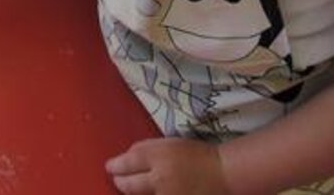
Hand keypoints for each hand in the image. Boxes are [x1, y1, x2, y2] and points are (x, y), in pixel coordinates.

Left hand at [106, 138, 229, 194]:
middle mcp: (159, 178)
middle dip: (120, 181)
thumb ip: (146, 149)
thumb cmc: (197, 155)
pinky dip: (150, 194)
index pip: (127, 162)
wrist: (223, 174)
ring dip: (133, 191)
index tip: (110, 167)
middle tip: (118, 179)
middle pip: (127, 184)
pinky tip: (153, 190)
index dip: (115, 166)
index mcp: (158, 156)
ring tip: (130, 186)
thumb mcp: (170, 143)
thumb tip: (126, 158)